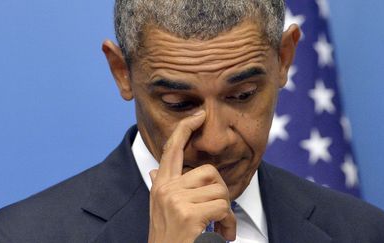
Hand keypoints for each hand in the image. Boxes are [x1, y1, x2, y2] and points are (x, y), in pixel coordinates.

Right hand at [147, 110, 235, 242]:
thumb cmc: (168, 239)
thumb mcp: (160, 211)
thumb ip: (161, 187)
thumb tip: (154, 171)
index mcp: (161, 186)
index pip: (172, 150)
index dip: (184, 129)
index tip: (198, 115)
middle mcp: (166, 189)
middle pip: (210, 171)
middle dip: (222, 192)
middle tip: (221, 213)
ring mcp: (175, 200)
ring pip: (220, 190)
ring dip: (227, 212)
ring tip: (220, 227)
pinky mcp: (187, 214)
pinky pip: (223, 207)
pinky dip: (229, 223)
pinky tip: (222, 234)